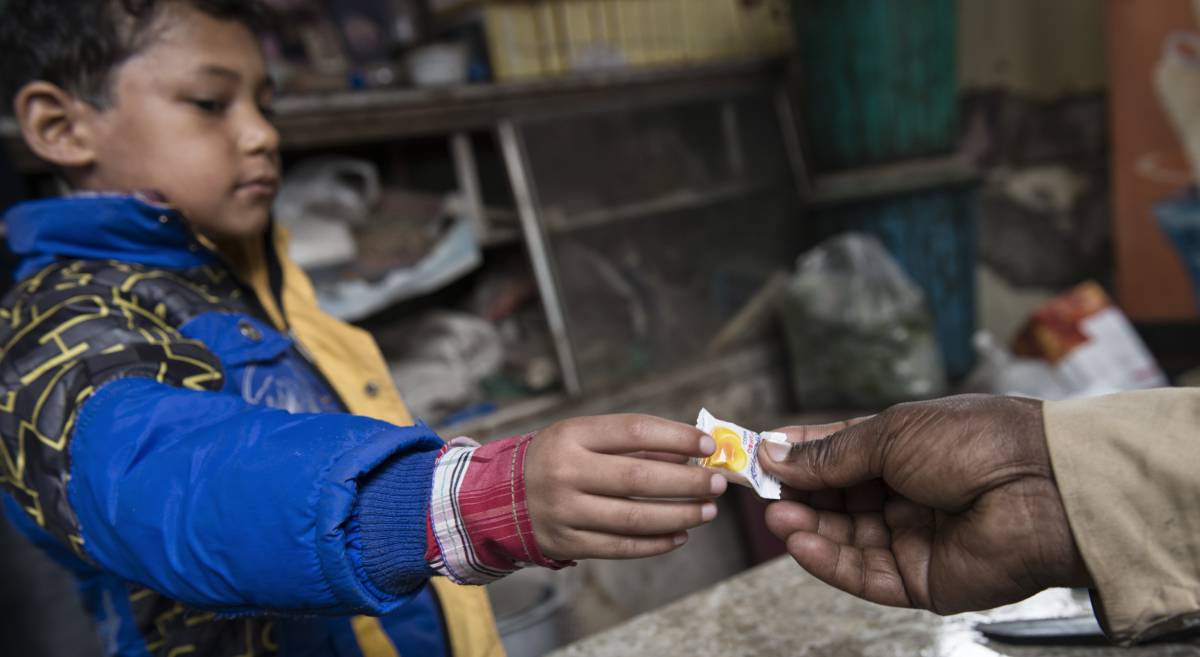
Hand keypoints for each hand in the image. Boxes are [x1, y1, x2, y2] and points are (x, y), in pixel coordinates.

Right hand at [525, 414, 726, 560]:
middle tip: (717, 483)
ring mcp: (565, 511)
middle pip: (639, 478)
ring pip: (634, 517)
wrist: (498, 498)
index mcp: (571, 436)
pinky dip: (655, 543)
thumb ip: (631, 444)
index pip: (633, 431)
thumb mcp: (583, 438)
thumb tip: (688, 453)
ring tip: (707, 511)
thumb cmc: (556, 460)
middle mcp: (565, 472)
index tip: (707, 444)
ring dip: (679, 515)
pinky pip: (621, 546)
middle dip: (686, 481)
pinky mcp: (567, 543)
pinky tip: (679, 535)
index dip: (676, 437)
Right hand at [759, 395, 1090, 613]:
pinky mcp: (920, 579)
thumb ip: (831, 454)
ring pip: (844, 539)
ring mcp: (912, 538)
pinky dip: (828, 560)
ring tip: (777, 514)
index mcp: (903, 450)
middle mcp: (904, 494)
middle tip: (758, 489)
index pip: (837, 454)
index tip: (757, 453)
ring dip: (807, 527)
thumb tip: (776, 453)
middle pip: (835, 500)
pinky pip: (864, 575)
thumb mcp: (891, 434)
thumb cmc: (977, 443)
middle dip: (797, 494)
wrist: (1043, 487)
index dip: (797, 455)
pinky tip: (800, 542)